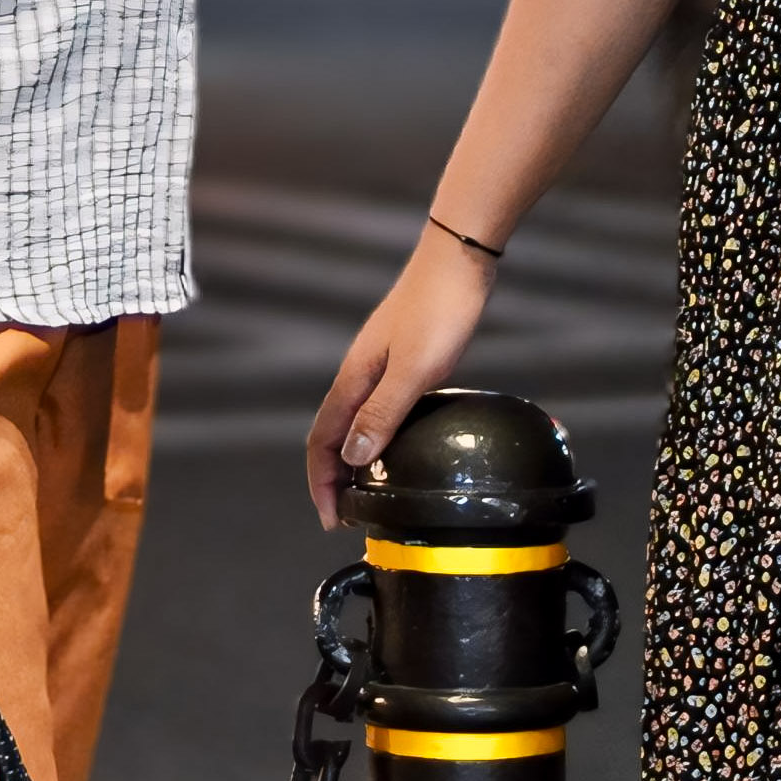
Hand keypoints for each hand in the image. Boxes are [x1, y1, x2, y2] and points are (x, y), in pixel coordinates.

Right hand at [304, 222, 499, 529]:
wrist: (460, 260)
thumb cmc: (439, 309)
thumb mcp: (415, 369)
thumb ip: (383, 412)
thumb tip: (352, 456)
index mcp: (355, 378)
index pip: (323, 441)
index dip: (321, 483)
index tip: (333, 520)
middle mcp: (359, 373)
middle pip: (333, 434)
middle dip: (332, 478)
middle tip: (349, 517)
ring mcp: (379, 365)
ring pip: (355, 421)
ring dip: (354, 459)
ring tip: (370, 492)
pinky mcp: (401, 359)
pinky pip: (378, 408)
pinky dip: (377, 436)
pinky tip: (400, 446)